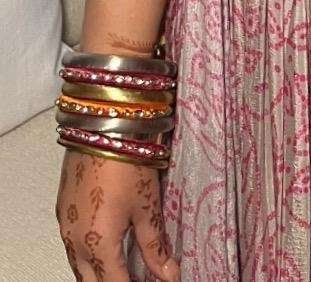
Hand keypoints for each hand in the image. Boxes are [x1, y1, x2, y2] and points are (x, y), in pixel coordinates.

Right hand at [55, 149, 179, 280]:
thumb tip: (168, 274)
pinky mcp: (61, 212)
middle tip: (138, 277)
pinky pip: (71, 247)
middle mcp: (74, 241)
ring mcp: (64, 227)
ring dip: (99, 273)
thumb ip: (155, 247)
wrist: (103, 124)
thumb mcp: (147, 207)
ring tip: (124, 267)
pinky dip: (87, 255)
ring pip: (79, 268)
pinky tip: (105, 246)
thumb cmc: (127, 162)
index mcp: (97, 245)